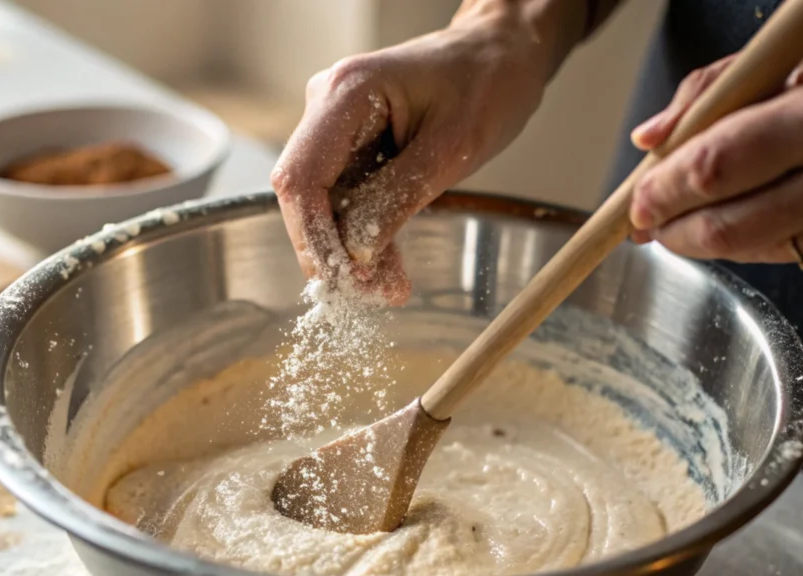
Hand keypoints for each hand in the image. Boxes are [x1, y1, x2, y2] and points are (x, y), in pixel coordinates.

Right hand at [271, 0, 581, 303]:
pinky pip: (346, 202)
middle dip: (334, 252)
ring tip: (390, 289)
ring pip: (325, 207)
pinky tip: (388, 271)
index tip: (346, 278)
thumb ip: (397, 199)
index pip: (301, 177)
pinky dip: (365, 238)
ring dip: (352, 254)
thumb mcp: (452, 148)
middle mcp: (328, 108)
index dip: (314, 235)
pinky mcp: (351, 148)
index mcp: (346, 93)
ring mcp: (336, 129)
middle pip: (304, 197)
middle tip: (376, 293)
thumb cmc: (486, 82)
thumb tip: (355, 254)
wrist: (501, 55)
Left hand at [629, 52, 802, 270]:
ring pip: (743, 250)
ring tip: (672, 222)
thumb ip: (717, 90)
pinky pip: (774, 255)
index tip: (636, 194)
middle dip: (668, 227)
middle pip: (722, 224)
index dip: (664, 188)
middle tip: (643, 219)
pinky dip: (734, 244)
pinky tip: (722, 222)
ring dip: (693, 242)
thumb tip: (650, 138)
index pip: (717, 166)